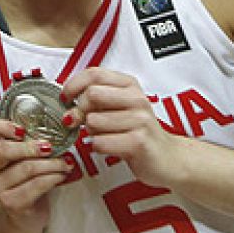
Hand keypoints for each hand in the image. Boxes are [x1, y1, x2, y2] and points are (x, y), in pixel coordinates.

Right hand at [0, 115, 70, 231]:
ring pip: (25, 168)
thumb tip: (52, 127)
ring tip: (65, 162)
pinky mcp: (11, 203)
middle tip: (50, 146)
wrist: (23, 215)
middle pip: (1, 149)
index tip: (22, 129)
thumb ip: (26, 141)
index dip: (0, 125)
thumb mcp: (19, 158)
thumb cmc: (24, 180)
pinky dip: (53, 177)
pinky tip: (62, 174)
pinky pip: (36, 185)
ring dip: (51, 163)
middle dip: (30, 147)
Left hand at [63, 67, 184, 188]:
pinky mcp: (138, 142)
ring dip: (90, 132)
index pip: (94, 74)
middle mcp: (137, 99)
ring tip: (103, 135)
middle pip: (91, 95)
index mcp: (130, 85)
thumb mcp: (118, 107)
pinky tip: (109, 146)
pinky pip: (100, 142)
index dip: (73, 85)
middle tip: (82, 121)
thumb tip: (66, 98)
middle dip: (80, 111)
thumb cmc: (138, 132)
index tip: (65, 98)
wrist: (168, 158)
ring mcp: (140, 120)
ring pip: (93, 121)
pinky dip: (97, 146)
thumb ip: (95, 99)